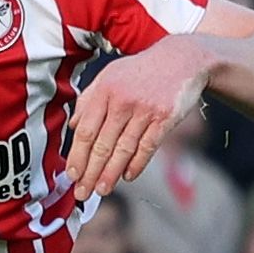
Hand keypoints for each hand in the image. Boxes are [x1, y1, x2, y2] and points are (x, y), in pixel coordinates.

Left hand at [58, 35, 210, 202]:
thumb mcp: (110, 76)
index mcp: (104, 91)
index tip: (71, 175)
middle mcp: (122, 101)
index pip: (85, 131)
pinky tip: (127, 177)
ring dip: (111, 174)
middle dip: (90, 172)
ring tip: (102, 191)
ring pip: (123, 149)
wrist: (182, 59)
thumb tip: (73, 127)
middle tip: (82, 192)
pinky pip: (148, 146)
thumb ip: (89, 99)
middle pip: (102, 144)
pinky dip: (137, 164)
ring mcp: (145, 110)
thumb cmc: (141, 71)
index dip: (77, 156)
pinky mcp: (165, 118)